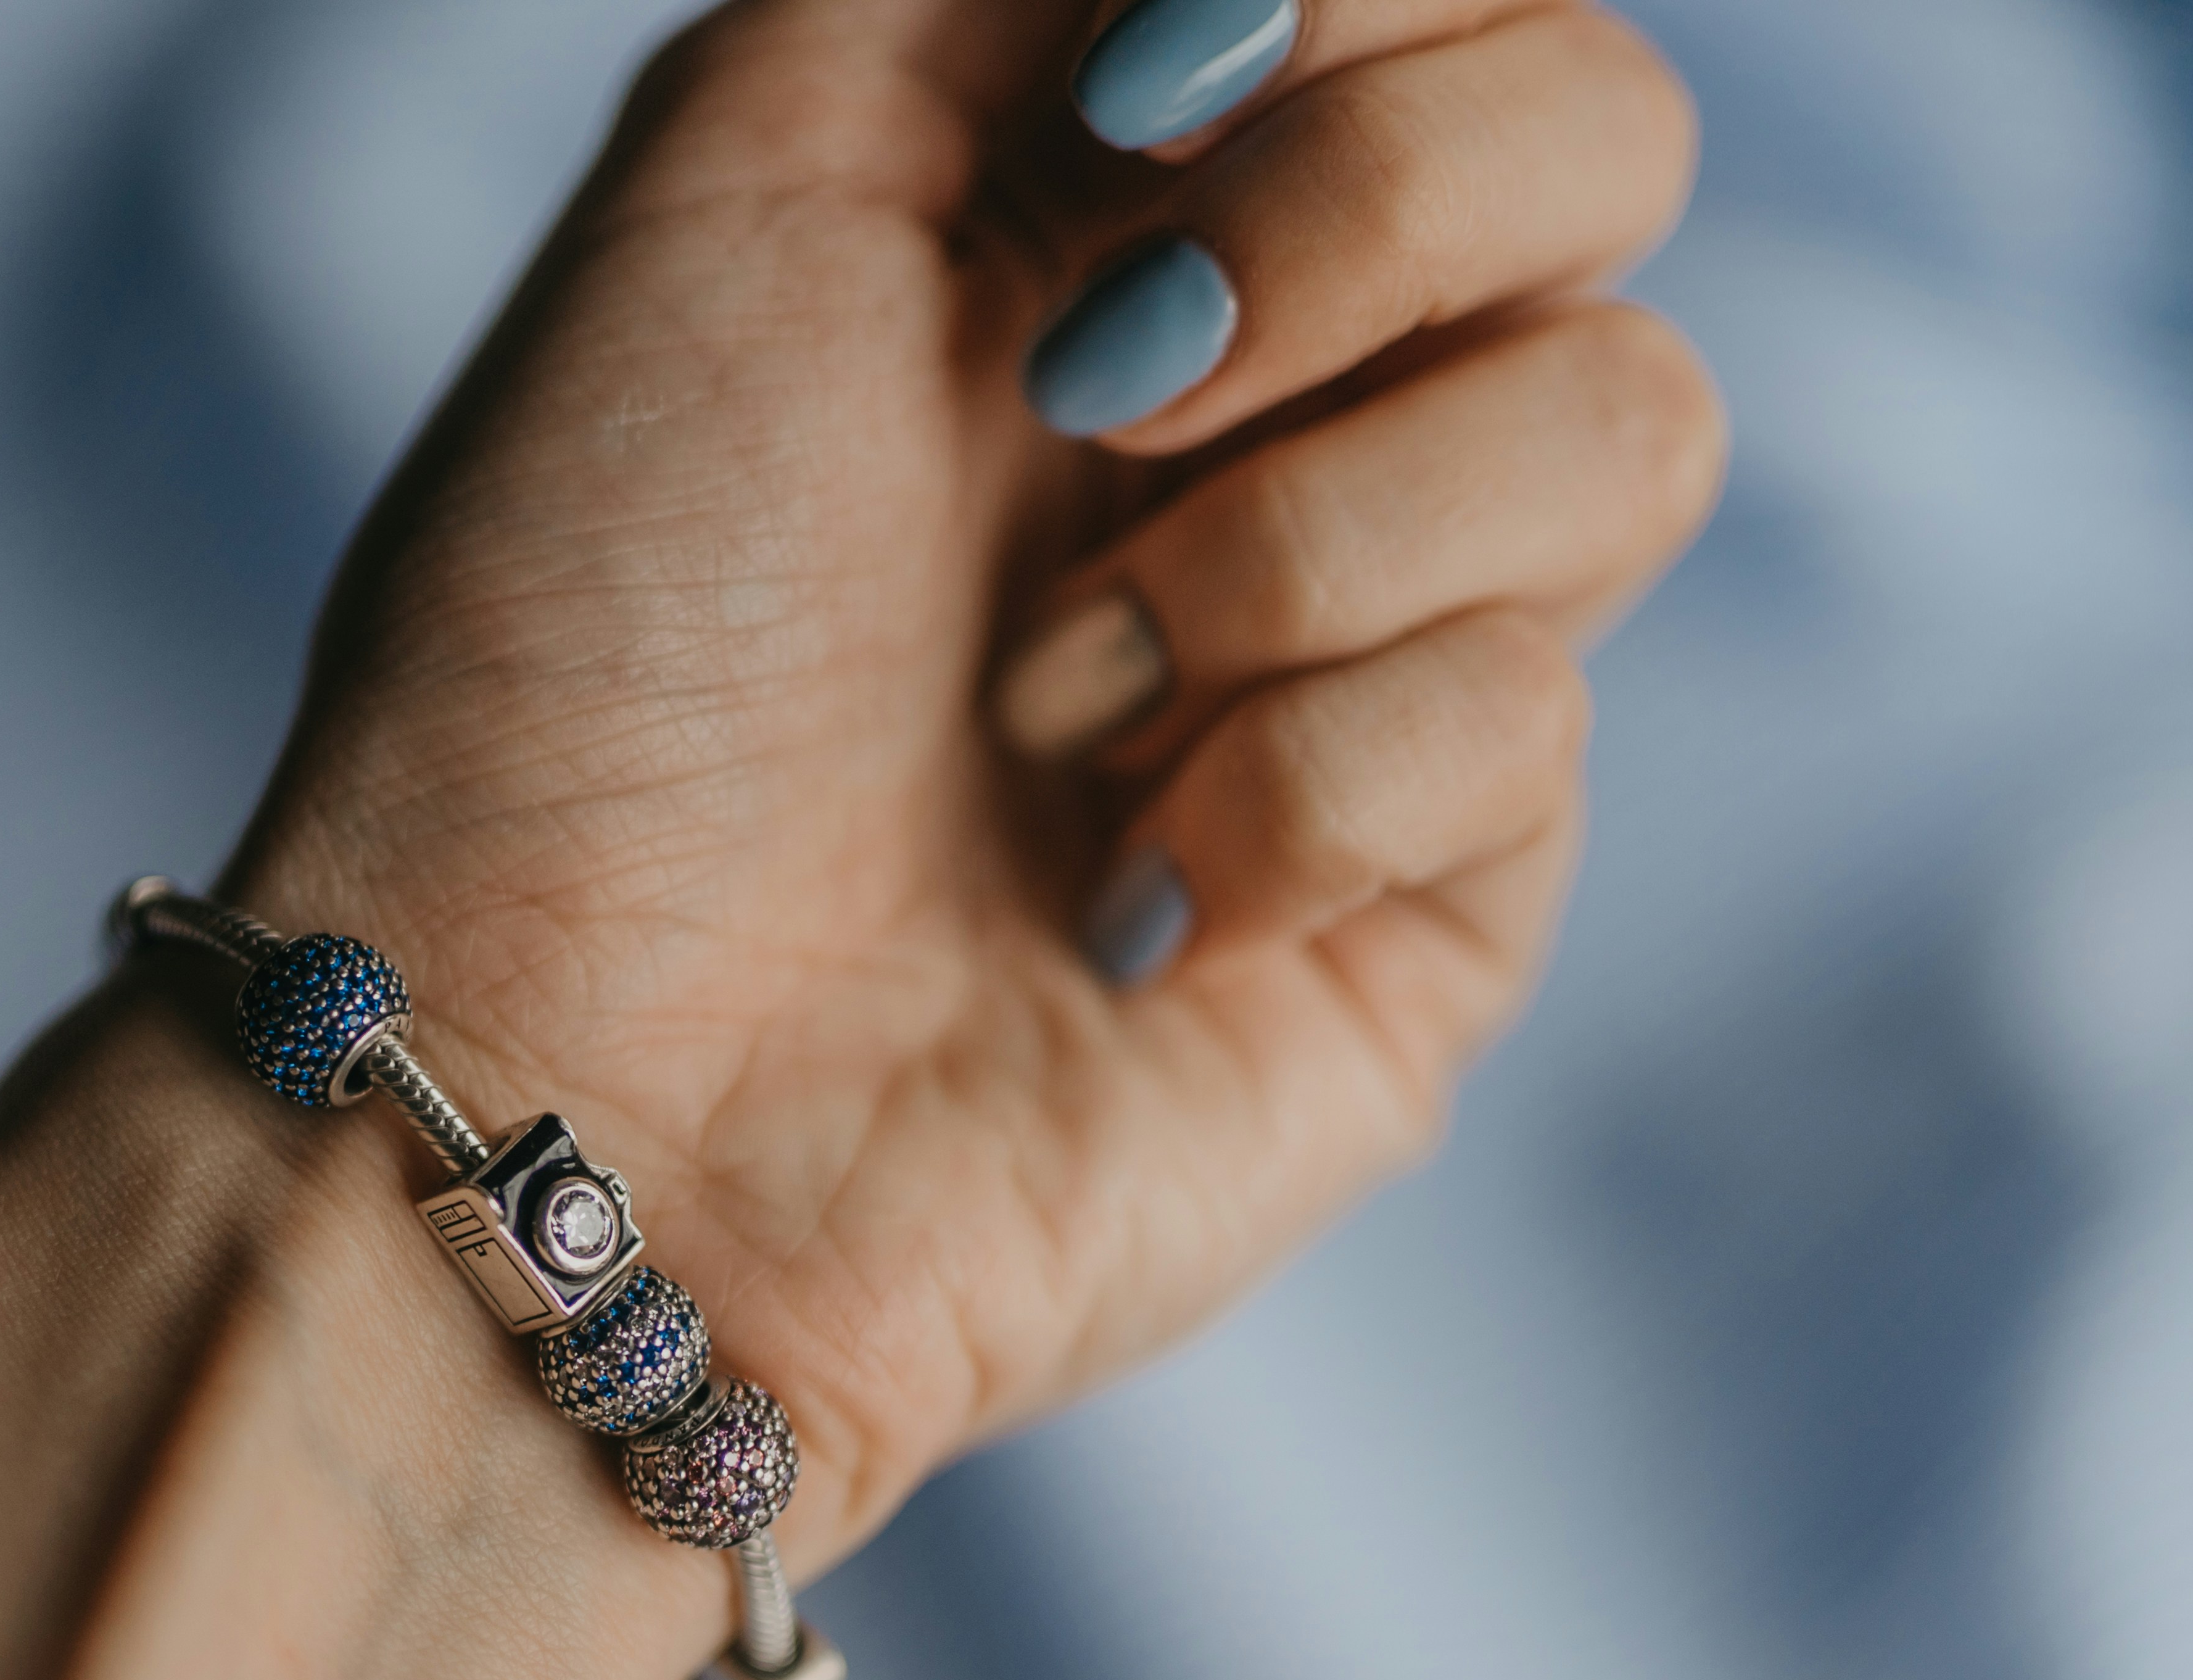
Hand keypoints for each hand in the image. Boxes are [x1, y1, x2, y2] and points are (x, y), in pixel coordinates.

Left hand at [236, 0, 1718, 1553]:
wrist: (559, 1060)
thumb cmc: (589, 640)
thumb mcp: (740, 172)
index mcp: (1124, 212)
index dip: (1346, 3)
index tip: (1121, 107)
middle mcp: (1283, 410)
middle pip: (1603, 143)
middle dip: (1358, 224)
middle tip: (1092, 396)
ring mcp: (1378, 657)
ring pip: (1633, 419)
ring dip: (1299, 540)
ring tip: (1049, 700)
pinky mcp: (1437, 902)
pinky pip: (1533, 724)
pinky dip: (1285, 790)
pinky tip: (1108, 904)